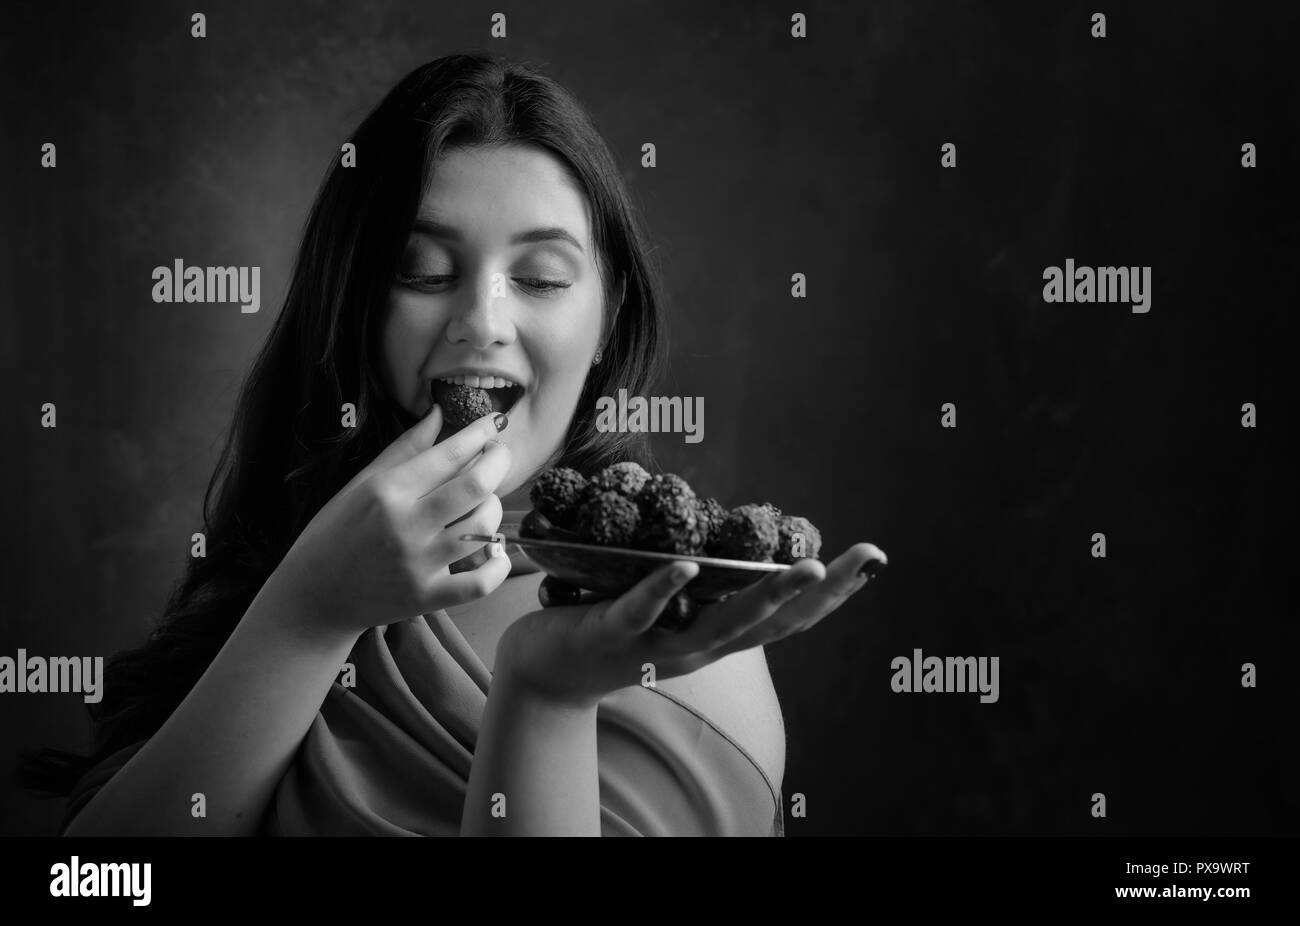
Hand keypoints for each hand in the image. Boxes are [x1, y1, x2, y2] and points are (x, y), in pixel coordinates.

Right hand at [272, 404, 514, 636]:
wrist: (314, 595)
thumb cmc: (335, 532)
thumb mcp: (361, 483)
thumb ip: (404, 449)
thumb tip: (438, 413)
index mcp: (387, 490)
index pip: (449, 453)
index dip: (481, 432)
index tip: (496, 423)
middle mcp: (406, 524)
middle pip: (476, 485)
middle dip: (499, 461)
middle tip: (497, 455)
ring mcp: (419, 564)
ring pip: (483, 527)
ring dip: (494, 508)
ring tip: (484, 502)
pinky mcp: (428, 597)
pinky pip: (481, 582)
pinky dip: (497, 566)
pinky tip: (496, 553)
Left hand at [494, 542, 886, 707]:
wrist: (545, 674)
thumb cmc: (613, 628)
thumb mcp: (672, 612)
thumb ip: (705, 588)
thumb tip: (738, 541)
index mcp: (717, 637)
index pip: (789, 620)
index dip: (834, 593)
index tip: (874, 561)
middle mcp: (699, 649)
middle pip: (774, 624)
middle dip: (824, 590)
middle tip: (866, 557)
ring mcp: (658, 646)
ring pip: (721, 624)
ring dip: (766, 595)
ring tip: (804, 565)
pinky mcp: (611, 634)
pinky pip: (640, 612)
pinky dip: (665, 589)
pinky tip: (688, 564)